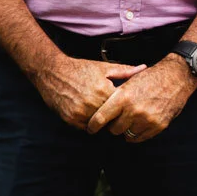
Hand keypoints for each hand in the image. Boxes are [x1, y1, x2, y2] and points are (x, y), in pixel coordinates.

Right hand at [31, 55, 146, 129]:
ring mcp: (80, 113)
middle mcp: (92, 103)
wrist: (52, 71)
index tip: (127, 107)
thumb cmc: (81, 68)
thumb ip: (125, 71)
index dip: (125, 108)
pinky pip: (85, 127)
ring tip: (103, 114)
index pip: (122, 107)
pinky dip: (88, 123)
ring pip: (98, 125)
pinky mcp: (70, 119)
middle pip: (111, 118)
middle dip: (114, 116)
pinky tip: (90, 115)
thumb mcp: (103, 67)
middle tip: (117, 114)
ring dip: (101, 122)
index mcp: (104, 90)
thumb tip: (143, 68)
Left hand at [87, 56, 196, 141]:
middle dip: (113, 126)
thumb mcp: (129, 81)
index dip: (93, 126)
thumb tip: (99, 110)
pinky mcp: (158, 125)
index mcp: (123, 97)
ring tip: (130, 120)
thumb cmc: (150, 77)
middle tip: (116, 120)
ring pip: (127, 135)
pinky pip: (140, 138)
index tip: (91, 129)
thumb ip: (114, 97)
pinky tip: (138, 125)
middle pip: (113, 129)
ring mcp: (147, 119)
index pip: (100, 118)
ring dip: (126, 129)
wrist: (176, 77)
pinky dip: (137, 134)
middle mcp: (134, 110)